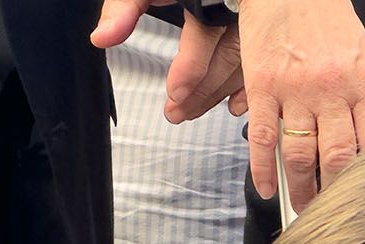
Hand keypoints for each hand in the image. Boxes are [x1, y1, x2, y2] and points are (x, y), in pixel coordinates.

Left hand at [90, 0, 247, 117]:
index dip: (191, 67)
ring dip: (216, 95)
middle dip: (199, 92)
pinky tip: (233, 104)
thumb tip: (103, 37)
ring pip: (244, 64)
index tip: (175, 92)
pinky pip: (261, 64)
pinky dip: (247, 87)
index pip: (205, 34)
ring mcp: (254, 21)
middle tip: (175, 112)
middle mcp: (238, 6)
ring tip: (190, 111)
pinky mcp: (261, 33)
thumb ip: (126, 8)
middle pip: (226, 56)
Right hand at [200, 0, 364, 209]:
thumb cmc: (327, 20)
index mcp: (361, 83)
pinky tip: (266, 187)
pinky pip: (264, 137)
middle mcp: (331, 90)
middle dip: (334, 193)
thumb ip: (360, 99)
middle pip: (337, 157)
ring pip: (300, 154)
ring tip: (301, 206)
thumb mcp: (358, 57)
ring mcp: (296, 90)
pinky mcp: (265, 87)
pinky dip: (263, 169)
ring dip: (301, 188)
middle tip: (331, 213)